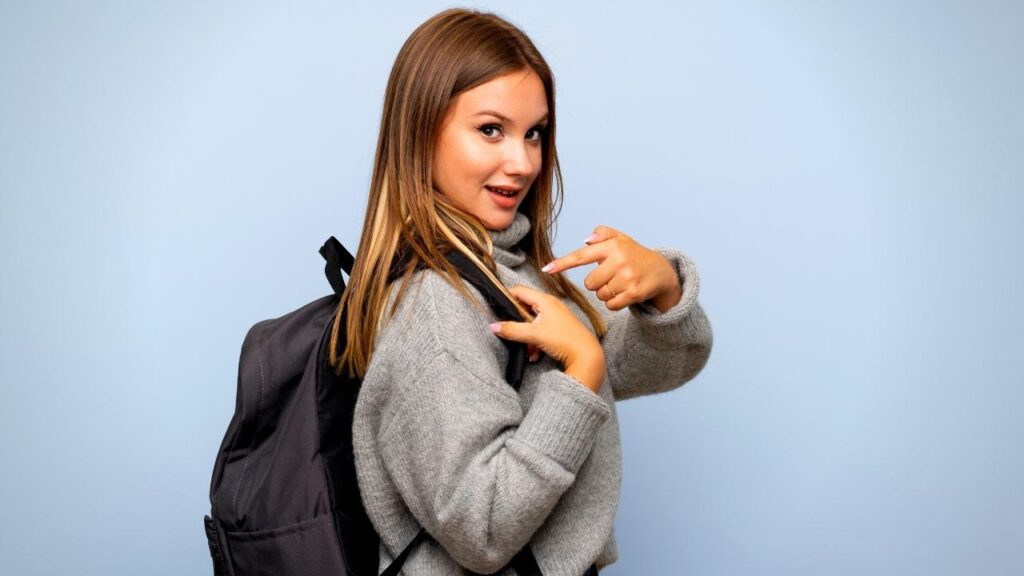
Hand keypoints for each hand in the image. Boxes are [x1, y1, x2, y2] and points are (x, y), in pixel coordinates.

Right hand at [489, 284, 605, 391]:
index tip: (496, 307)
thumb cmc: (564, 340)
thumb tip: (493, 326)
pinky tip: (535, 355)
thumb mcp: (534, 334)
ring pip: (532, 323)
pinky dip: (535, 342)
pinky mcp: (560, 329)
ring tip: (527, 351)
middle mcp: (551, 305)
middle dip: (517, 323)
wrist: (587, 356)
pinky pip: (541, 331)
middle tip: (510, 333)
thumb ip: (512, 329)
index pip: (520, 291)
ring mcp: (556, 317)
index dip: (506, 297)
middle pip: (525, 308)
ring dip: (526, 337)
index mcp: (545, 300)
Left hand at [540, 225, 682, 311]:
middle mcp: (619, 260)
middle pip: (590, 283)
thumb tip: (586, 240)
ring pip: (600, 295)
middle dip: (598, 283)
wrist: (663, 271)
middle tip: (613, 277)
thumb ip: (602, 234)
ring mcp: (627, 277)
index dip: (563, 263)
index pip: (582, 255)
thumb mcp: (621, 239)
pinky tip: (626, 294)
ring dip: (608, 293)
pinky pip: (611, 305)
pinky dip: (615, 303)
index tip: (546, 269)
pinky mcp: (634, 292)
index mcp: (612, 246)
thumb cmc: (635, 255)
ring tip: (622, 284)